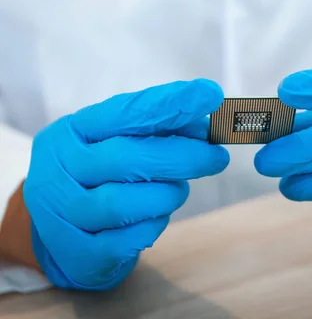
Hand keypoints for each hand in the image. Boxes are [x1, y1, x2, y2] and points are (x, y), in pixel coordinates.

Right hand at [24, 79, 228, 290]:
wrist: (56, 232)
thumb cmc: (99, 176)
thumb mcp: (117, 143)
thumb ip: (157, 131)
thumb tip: (205, 128)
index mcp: (72, 131)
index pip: (125, 112)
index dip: (171, 103)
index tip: (211, 94)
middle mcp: (60, 169)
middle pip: (129, 159)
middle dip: (184, 157)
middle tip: (218, 157)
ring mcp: (63, 213)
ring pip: (126, 203)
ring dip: (167, 195)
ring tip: (179, 190)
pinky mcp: (77, 253)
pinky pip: (128, 240)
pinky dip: (153, 227)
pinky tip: (157, 217)